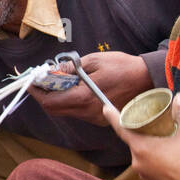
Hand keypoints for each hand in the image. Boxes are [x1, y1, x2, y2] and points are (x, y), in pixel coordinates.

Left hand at [30, 52, 154, 124]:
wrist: (148, 78)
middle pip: (55, 110)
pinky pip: (79, 112)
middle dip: (44, 96)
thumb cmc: (122, 66)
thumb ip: (70, 69)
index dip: (37, 93)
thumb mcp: (93, 60)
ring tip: (55, 83)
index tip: (30, 82)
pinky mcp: (101, 119)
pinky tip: (72, 89)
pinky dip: (70, 101)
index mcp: (84, 98)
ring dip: (57, 99)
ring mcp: (95, 118)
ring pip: (66, 112)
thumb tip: (53, 71)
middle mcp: (88, 113)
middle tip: (40, 82)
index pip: (50, 102)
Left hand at [104, 92, 179, 179]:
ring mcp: (144, 174)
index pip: (121, 128)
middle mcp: (138, 162)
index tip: (105, 108)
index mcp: (141, 148)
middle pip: (134, 141)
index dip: (113, 116)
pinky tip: (168, 155)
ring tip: (164, 139)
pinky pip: (150, 165)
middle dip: (141, 131)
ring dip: (150, 146)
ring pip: (143, 154)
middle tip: (151, 122)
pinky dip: (156, 158)